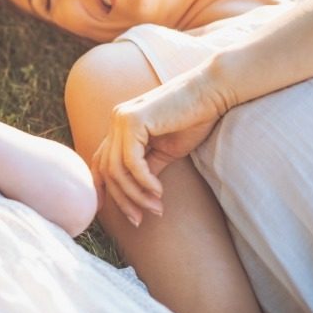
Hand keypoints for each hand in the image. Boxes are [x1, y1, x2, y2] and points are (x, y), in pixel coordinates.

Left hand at [91, 65, 233, 226]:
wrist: (212, 92)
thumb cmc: (194, 118)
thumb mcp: (166, 151)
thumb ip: (146, 168)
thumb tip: (136, 194)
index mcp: (121, 126)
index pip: (101, 162)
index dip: (103, 189)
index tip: (114, 212)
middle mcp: (116, 121)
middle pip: (106, 170)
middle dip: (122, 199)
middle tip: (139, 220)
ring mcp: (121, 119)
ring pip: (116, 169)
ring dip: (135, 194)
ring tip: (156, 208)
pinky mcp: (133, 120)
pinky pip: (131, 161)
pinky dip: (143, 181)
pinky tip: (158, 191)